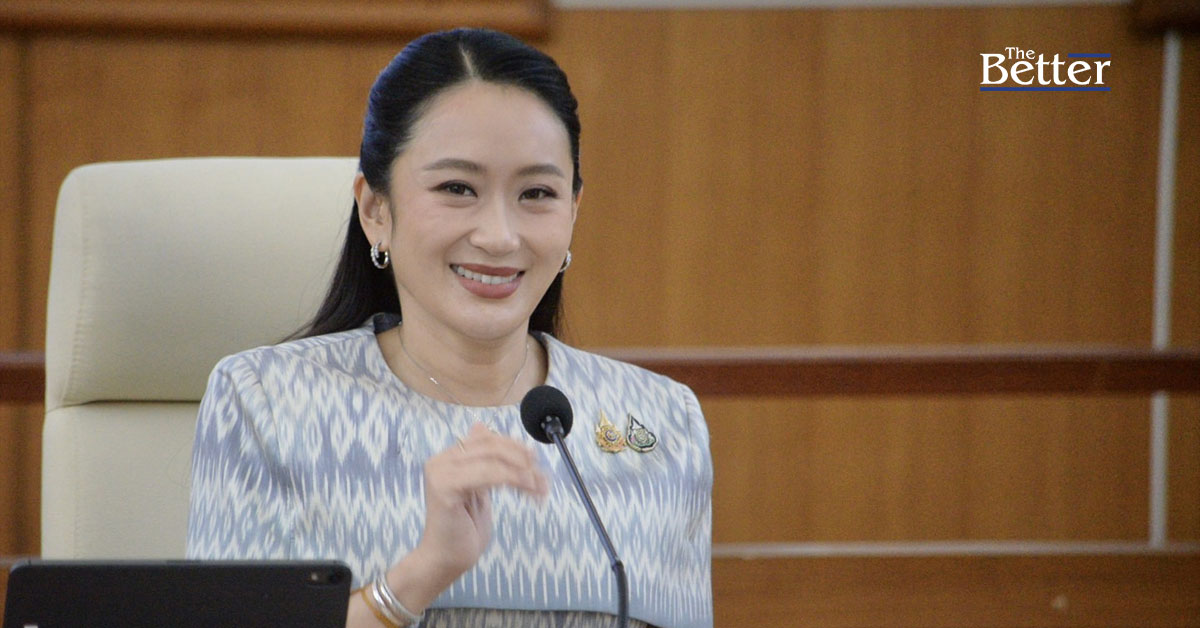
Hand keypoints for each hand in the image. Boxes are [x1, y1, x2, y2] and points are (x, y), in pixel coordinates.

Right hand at [416, 422, 548, 581]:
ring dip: (523, 472)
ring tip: (540, 488)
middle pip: (490, 445)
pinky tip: (528, 491)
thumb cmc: (463, 530)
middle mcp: (440, 461)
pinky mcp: (445, 488)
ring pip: (492, 459)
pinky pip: (488, 475)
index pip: (486, 438)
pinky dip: (513, 480)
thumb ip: (482, 462)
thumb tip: (481, 426)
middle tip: (542, 475)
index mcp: (447, 458)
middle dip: (522, 458)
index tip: (536, 460)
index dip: (514, 445)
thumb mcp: (479, 489)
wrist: (445, 560)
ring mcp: (440, 473)